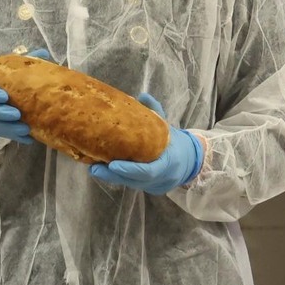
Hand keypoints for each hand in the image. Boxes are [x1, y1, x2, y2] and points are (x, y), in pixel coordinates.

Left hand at [88, 93, 202, 194]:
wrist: (191, 161)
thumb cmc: (175, 142)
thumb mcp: (168, 126)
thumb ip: (156, 112)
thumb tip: (141, 95)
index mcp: (170, 163)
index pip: (148, 171)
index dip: (129, 169)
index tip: (112, 164)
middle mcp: (162, 178)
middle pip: (134, 181)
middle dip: (112, 175)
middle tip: (93, 168)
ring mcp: (155, 186)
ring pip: (130, 184)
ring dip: (111, 176)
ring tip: (93, 167)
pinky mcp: (148, 188)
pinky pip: (131, 184)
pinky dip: (117, 177)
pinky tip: (104, 169)